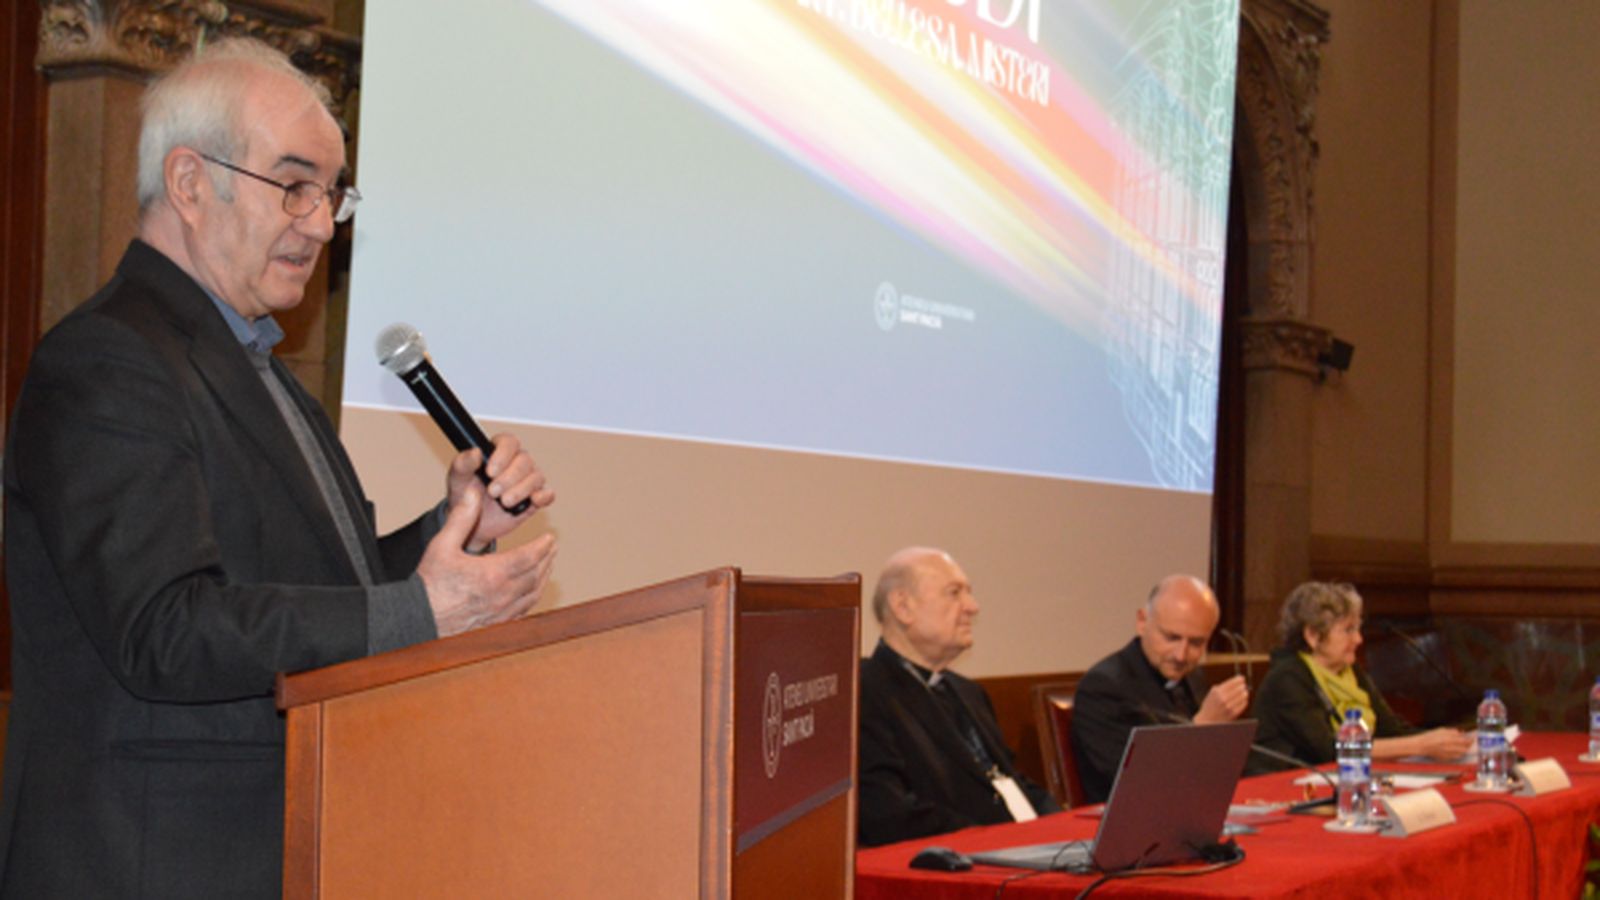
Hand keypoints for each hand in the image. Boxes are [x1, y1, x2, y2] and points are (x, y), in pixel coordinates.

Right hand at [419, 485, 557, 636]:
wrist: (418, 619)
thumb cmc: (429, 583)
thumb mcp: (442, 545)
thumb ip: (461, 518)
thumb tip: (472, 493)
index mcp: (492, 574)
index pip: (529, 557)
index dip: (542, 546)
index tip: (550, 538)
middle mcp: (502, 595)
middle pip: (536, 575)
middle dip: (547, 559)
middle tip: (552, 548)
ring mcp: (501, 613)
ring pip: (533, 594)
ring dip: (543, 578)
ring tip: (547, 565)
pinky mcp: (497, 625)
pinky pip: (524, 610)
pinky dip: (533, 597)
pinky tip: (532, 590)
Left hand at [445, 433, 554, 550]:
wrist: (470, 524)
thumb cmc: (464, 495)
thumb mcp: (458, 478)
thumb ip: (463, 463)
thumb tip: (475, 452)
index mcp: (498, 451)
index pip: (509, 442)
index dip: (502, 455)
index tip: (490, 471)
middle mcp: (516, 463)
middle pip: (525, 460)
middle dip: (509, 477)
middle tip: (493, 492)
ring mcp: (528, 480)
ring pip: (536, 477)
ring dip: (521, 490)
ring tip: (504, 502)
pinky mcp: (535, 498)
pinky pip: (547, 494)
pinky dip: (542, 496)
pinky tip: (532, 501)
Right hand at [1194, 674, 1248, 723]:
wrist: (1207, 721)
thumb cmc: (1209, 706)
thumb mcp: (1211, 694)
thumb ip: (1221, 687)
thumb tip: (1234, 681)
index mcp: (1217, 692)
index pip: (1232, 682)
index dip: (1238, 679)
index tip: (1242, 678)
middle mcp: (1223, 698)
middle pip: (1239, 688)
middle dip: (1242, 686)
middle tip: (1243, 685)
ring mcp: (1229, 706)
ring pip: (1242, 696)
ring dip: (1244, 693)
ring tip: (1244, 692)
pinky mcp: (1233, 713)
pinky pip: (1243, 704)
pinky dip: (1244, 701)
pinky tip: (1243, 700)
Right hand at [1416, 727, 1473, 760]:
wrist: (1422, 746)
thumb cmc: (1430, 736)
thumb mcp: (1441, 730)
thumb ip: (1453, 731)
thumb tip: (1461, 733)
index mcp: (1449, 738)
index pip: (1464, 740)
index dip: (1470, 739)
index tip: (1473, 738)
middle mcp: (1450, 747)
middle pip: (1465, 748)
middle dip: (1468, 745)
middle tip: (1469, 742)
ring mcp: (1448, 753)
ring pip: (1462, 753)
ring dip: (1464, 750)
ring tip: (1463, 746)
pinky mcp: (1446, 758)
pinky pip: (1456, 757)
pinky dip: (1459, 754)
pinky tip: (1457, 751)